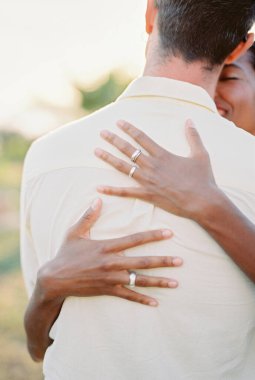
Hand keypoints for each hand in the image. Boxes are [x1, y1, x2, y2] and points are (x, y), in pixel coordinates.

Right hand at [38, 199, 182, 306]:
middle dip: (163, 261)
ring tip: (175, 282)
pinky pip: (128, 296)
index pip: (134, 240)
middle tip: (180, 261)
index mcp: (106, 247)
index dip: (153, 235)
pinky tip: (156, 302)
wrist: (55, 279)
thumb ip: (88, 216)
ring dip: (158, 281)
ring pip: (139, 280)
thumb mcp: (75, 233)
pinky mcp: (108, 291)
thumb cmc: (66, 254)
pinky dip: (142, 299)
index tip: (169, 233)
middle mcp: (112, 263)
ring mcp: (111, 279)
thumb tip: (98, 199)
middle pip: (142, 261)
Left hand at [95, 119, 218, 220]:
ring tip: (96, 151)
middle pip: (129, 150)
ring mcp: (148, 181)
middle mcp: (152, 166)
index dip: (129, 129)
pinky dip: (112, 190)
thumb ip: (193, 136)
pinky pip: (126, 192)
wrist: (202, 201)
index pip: (142, 138)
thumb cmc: (203, 179)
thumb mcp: (201, 154)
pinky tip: (99, 187)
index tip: (118, 122)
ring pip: (123, 167)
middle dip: (114, 140)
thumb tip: (189, 120)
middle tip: (102, 132)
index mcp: (163, 155)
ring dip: (109, 158)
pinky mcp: (147, 195)